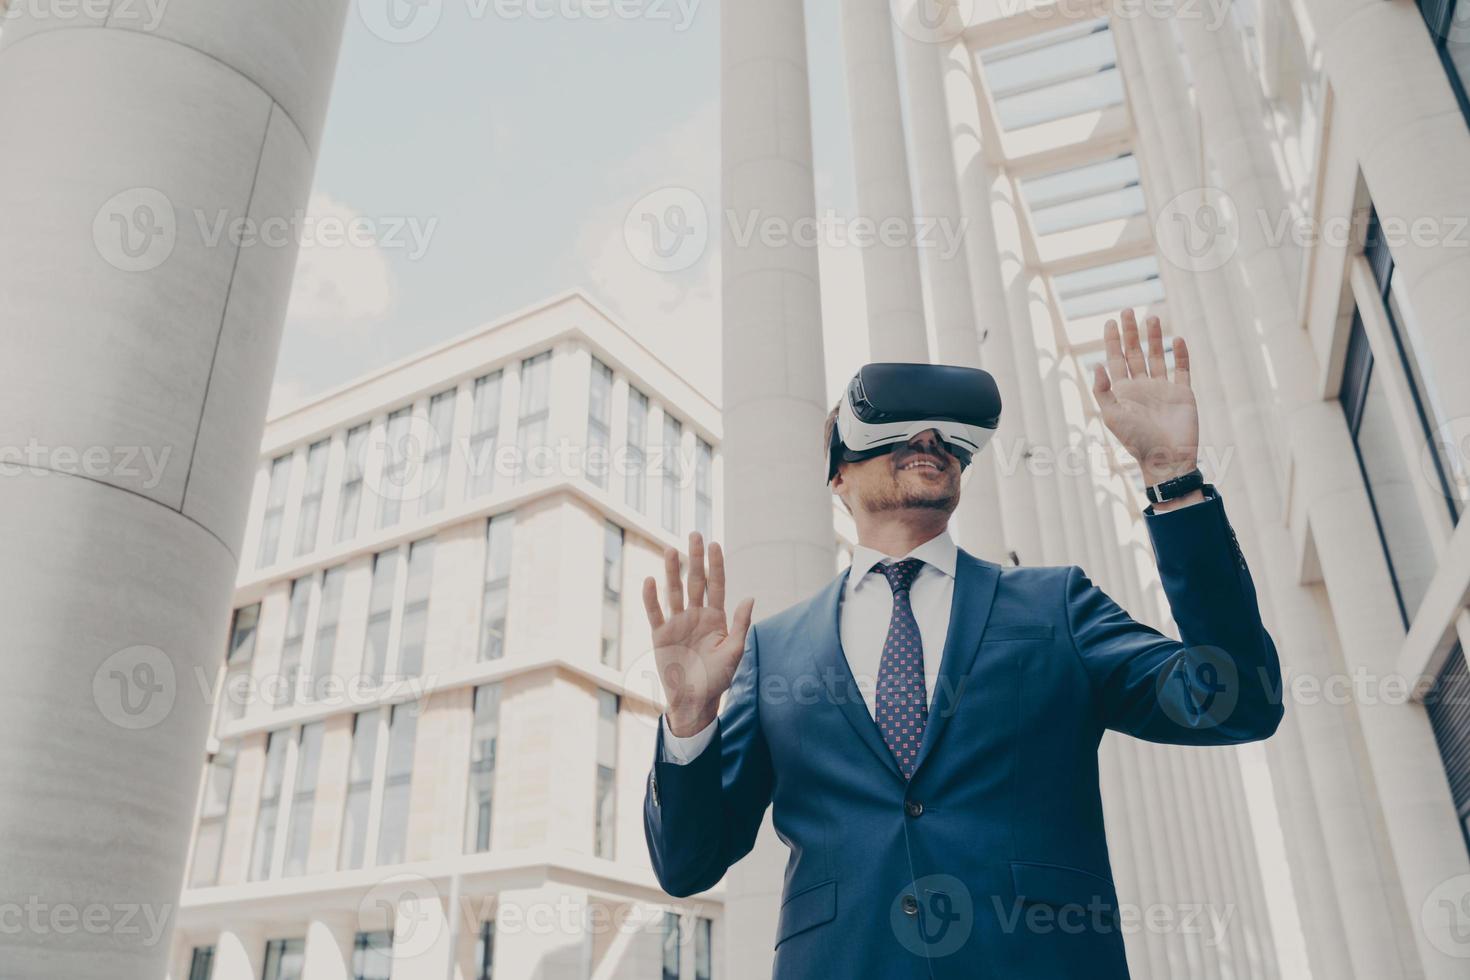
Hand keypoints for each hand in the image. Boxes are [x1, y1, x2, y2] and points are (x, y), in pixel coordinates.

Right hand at [642, 532, 754, 736]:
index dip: (716, 565)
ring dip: (672, 571)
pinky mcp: (660, 634)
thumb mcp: (734, 651)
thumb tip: (750, 597)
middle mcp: (696, 616)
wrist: (694, 700)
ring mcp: (677, 623)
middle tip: (694, 534)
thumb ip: (740, 624)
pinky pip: (655, 612)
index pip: (716, 585)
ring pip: (674, 591)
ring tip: (670, 550)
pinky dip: (651, 597)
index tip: (715, 544)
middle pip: (695, 582)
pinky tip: (650, 580)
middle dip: (695, 558)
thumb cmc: (717, 679)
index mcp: (716, 619)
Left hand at [1092, 310, 1200, 495]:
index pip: (1115, 360)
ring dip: (1154, 338)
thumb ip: (1103, 391)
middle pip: (1135, 353)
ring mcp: (1163, 389)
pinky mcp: (1183, 393)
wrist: (1167, 458)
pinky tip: (1178, 339)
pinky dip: (1181, 354)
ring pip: (1157, 357)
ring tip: (1151, 318)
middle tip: (1127, 310)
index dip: (1112, 341)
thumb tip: (1096, 364)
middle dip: (1131, 333)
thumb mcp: (1113, 416)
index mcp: (1123, 392)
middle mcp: (1142, 387)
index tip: (1110, 322)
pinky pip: (1182, 370)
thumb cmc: (1136, 441)